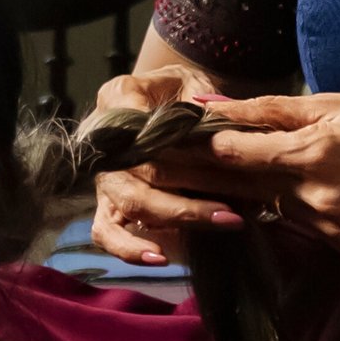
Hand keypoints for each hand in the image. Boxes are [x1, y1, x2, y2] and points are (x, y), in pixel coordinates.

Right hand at [86, 69, 244, 268]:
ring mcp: (104, 175)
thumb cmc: (183, 90)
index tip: (223, 159)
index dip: (184, 149)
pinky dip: (130, 249)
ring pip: (129, 205)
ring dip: (176, 218)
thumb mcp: (195, 82)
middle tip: (235, 209)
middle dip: (190, 195)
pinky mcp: (107, 203)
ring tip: (221, 223)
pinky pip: (106, 233)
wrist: (168, 96)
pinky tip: (162, 258)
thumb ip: (204, 105)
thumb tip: (223, 131)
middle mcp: (105, 140)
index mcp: (120, 98)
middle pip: (142, 174)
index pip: (148, 130)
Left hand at [192, 90, 339, 254]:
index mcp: (316, 154)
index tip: (184, 137)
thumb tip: (221, 106)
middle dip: (223, 172)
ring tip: (268, 164)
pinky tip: (327, 185)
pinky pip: (310, 225)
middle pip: (253, 186)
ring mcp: (334, 229)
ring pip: (281, 207)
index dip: (209, 145)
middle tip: (188, 159)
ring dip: (271, 188)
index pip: (241, 155)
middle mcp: (319, 199)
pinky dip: (307, 206)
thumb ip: (276, 110)